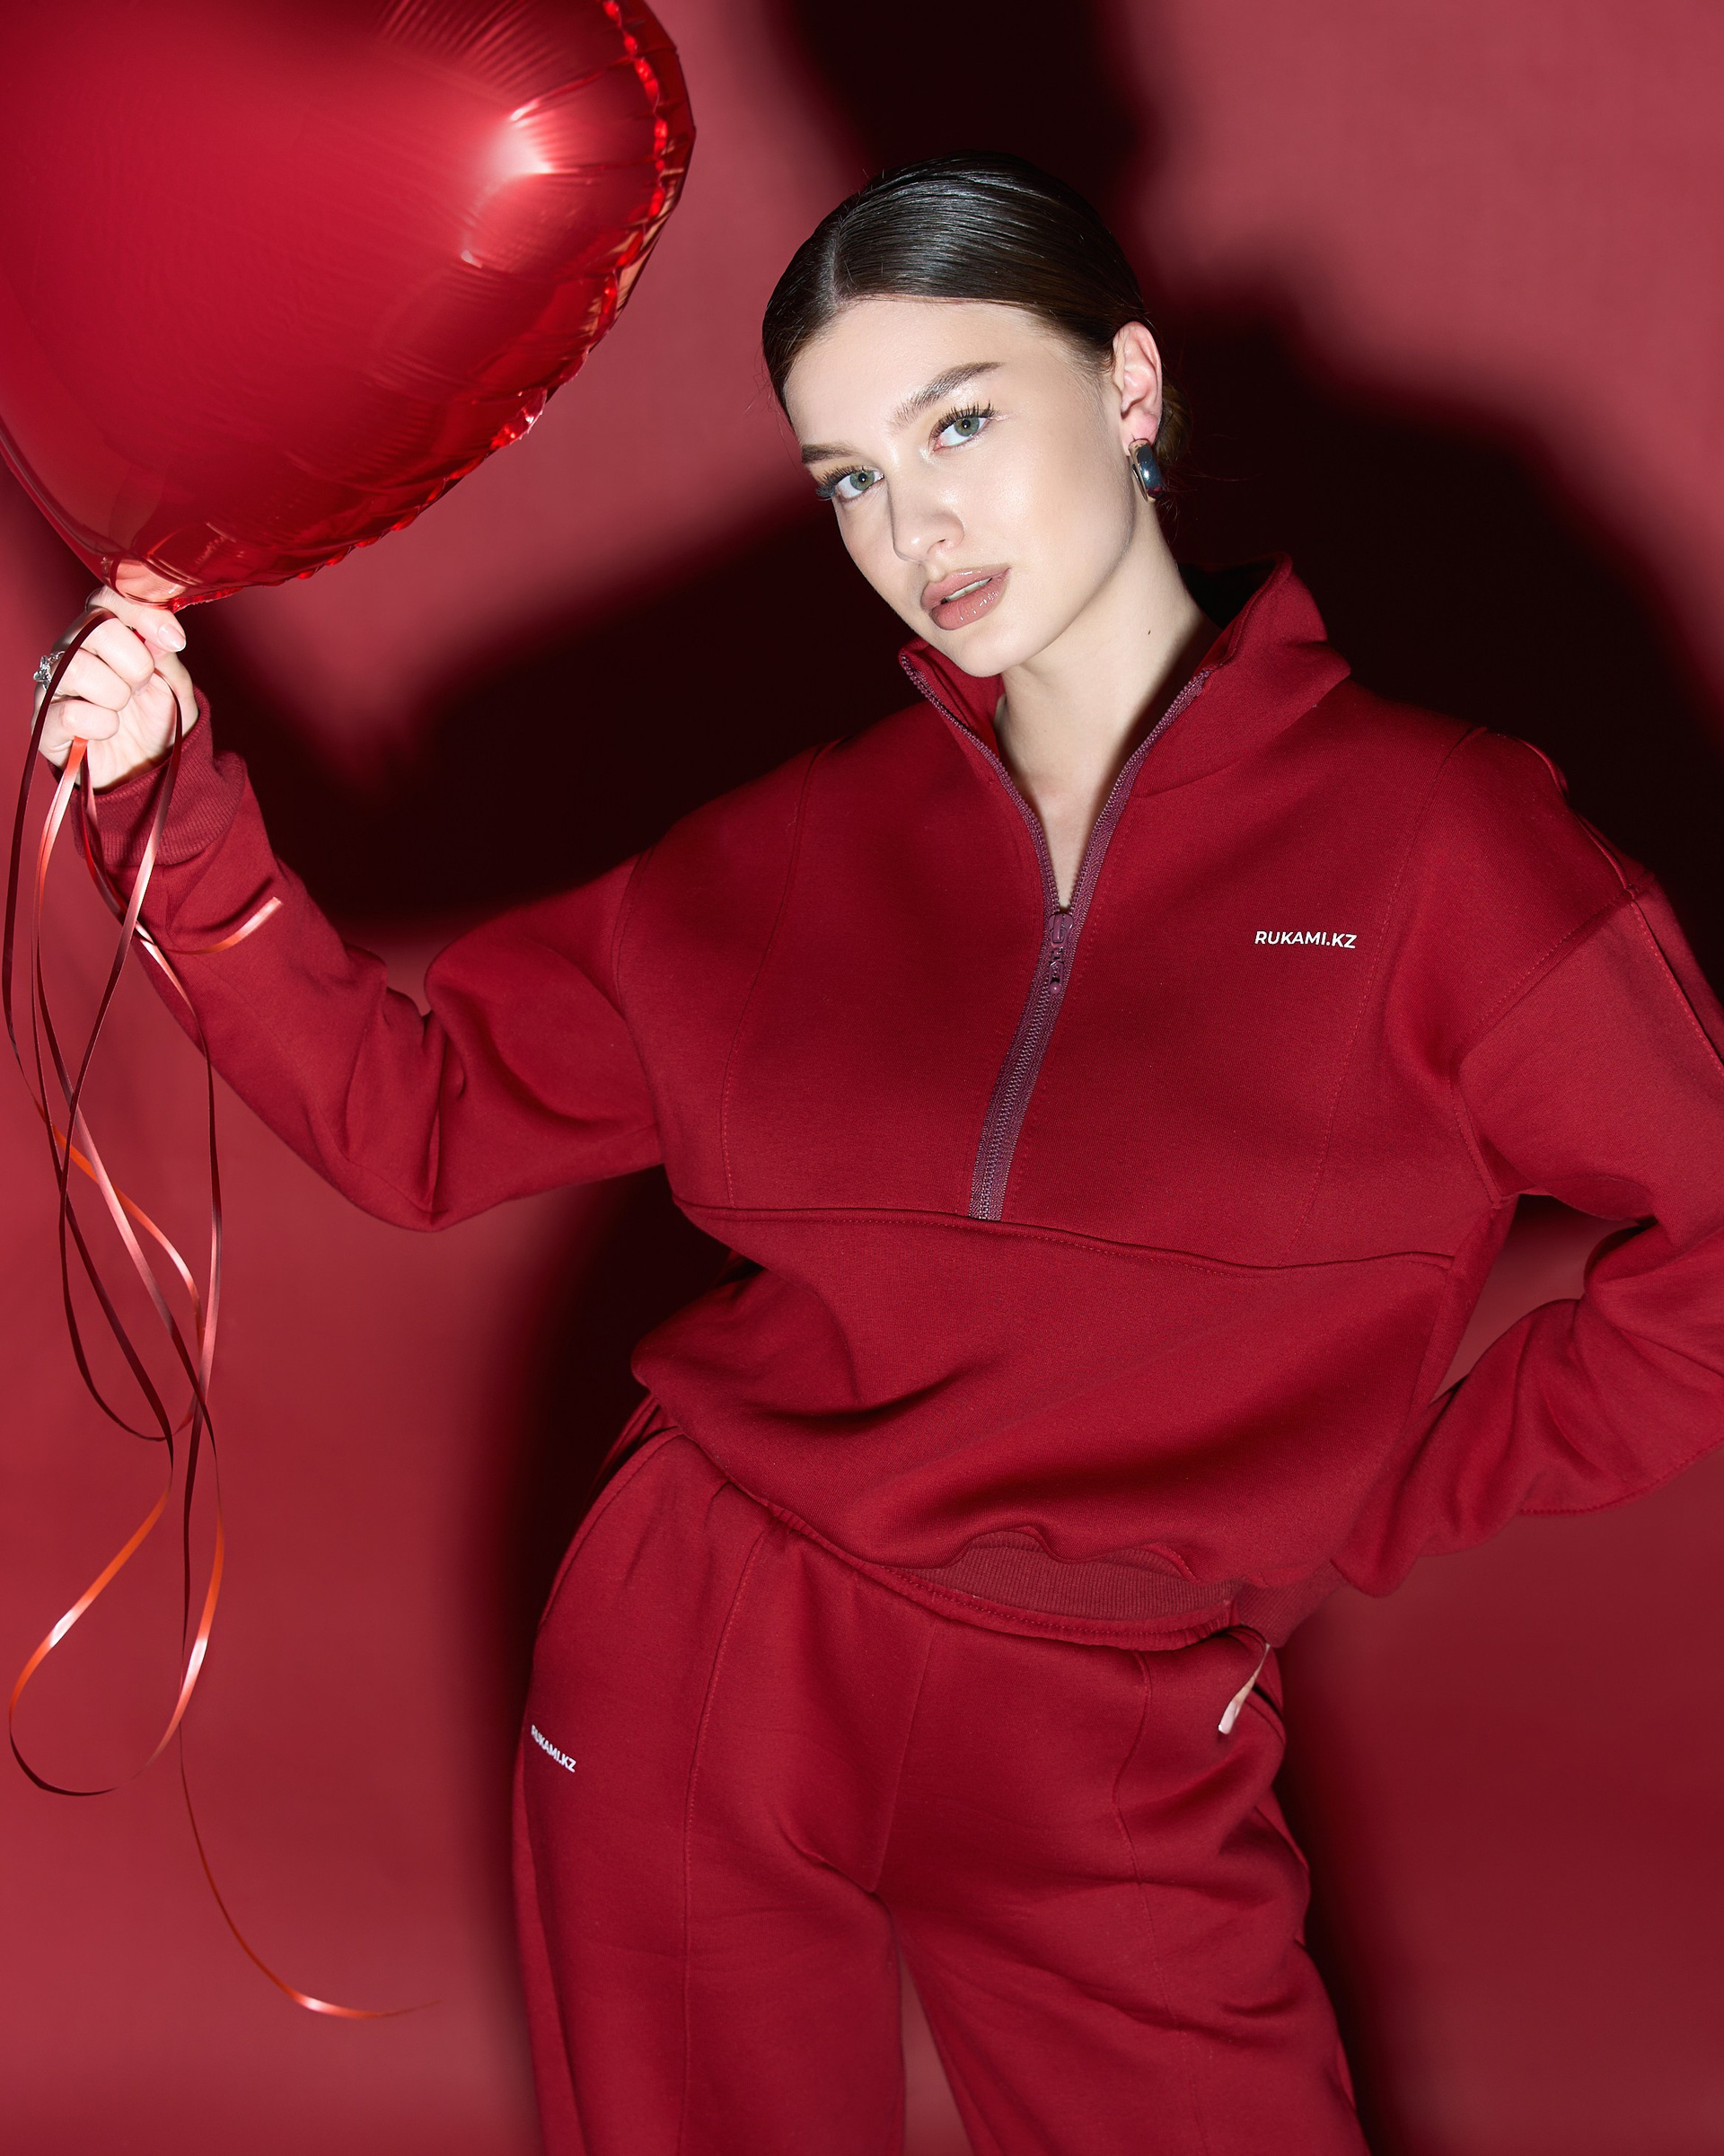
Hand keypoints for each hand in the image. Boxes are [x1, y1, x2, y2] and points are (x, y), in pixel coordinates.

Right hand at [36, 584, 198, 789]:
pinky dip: (101, 725)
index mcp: (101, 632)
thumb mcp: (174, 682)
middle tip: (141, 686)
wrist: (149, 770)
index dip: (143, 612)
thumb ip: (165, 651)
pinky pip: (69, 713)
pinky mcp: (45, 722)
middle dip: (135, 663)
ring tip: (123, 709)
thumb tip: (163, 631)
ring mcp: (54, 684)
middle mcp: (71, 650)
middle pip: (96, 628)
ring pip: (78, 668)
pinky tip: (108, 730)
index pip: (108, 596)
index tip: (175, 639)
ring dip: (116, 695)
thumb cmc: (156, 719)